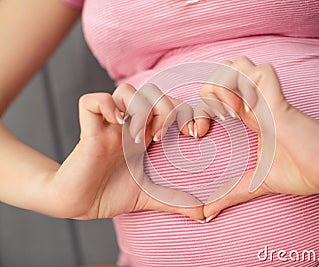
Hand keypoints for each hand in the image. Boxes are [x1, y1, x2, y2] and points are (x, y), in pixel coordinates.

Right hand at [47, 83, 202, 219]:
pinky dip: (105, 106)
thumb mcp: (149, 197)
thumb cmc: (112, 195)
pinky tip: (114, 124)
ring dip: (138, 108)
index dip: (184, 112)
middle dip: (164, 108)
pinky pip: (92, 102)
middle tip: (161, 136)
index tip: (191, 134)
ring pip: (125, 90)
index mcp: (146, 135)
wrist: (81, 204)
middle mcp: (129, 126)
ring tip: (136, 135)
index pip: (169, 105)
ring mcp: (109, 126)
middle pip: (152, 92)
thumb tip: (204, 215)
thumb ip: (176, 201)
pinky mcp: (89, 132)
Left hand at [194, 56, 318, 219]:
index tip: (202, 133)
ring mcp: (267, 98)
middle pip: (224, 67)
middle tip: (215, 118)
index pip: (216, 89)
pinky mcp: (280, 101)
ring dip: (225, 85)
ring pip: (237, 64)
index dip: (201, 107)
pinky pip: (259, 73)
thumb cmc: (302, 171)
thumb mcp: (256, 181)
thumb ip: (231, 192)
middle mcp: (255, 101)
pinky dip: (246, 87)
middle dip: (209, 89)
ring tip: (231, 113)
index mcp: (248, 114)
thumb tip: (206, 213)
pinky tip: (244, 112)